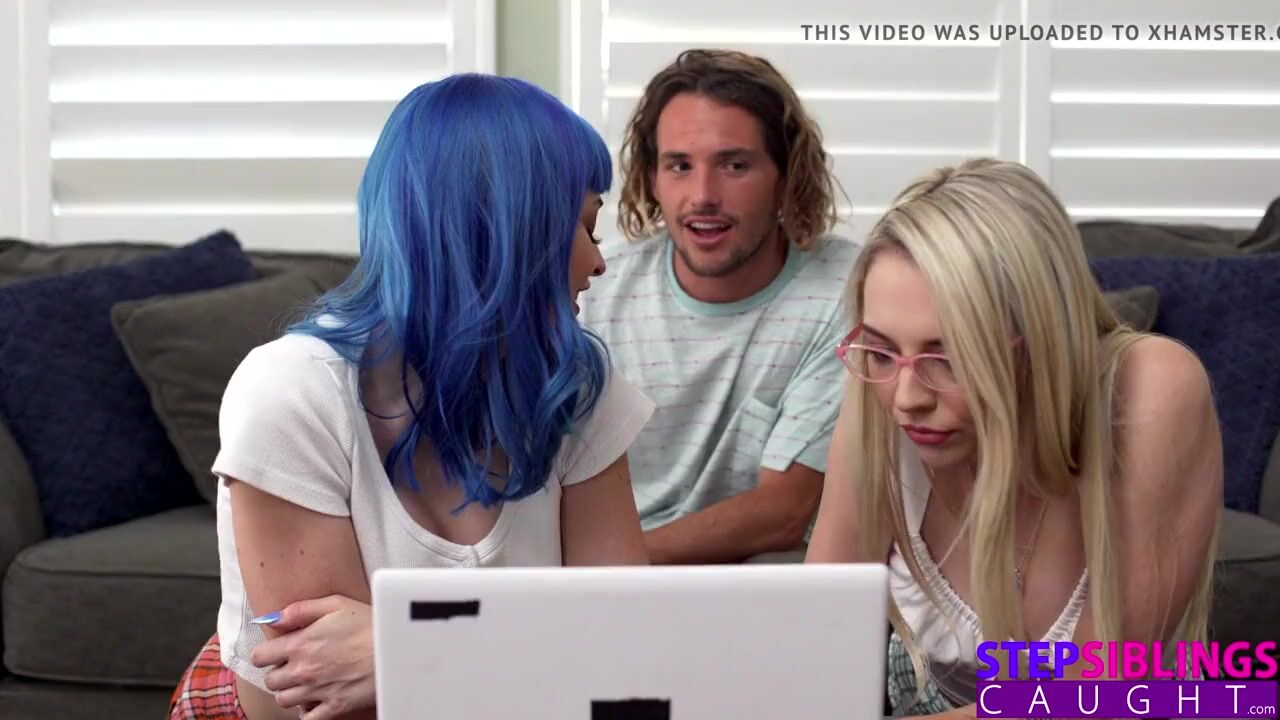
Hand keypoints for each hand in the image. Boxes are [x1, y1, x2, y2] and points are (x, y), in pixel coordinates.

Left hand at [250, 594, 375, 719]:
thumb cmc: (370, 623)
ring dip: (290, 691)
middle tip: (293, 665)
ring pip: (284, 701)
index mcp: (300, 644)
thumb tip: (272, 618)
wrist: (397, 649)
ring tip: (305, 682)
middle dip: (278, 673)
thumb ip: (300, 610)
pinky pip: (306, 718)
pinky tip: (315, 699)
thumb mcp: (336, 604)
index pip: (259, 657)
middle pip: (270, 681)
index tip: (275, 652)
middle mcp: (303, 670)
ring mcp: (318, 691)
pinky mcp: (334, 707)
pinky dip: (307, 711)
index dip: (265, 654)